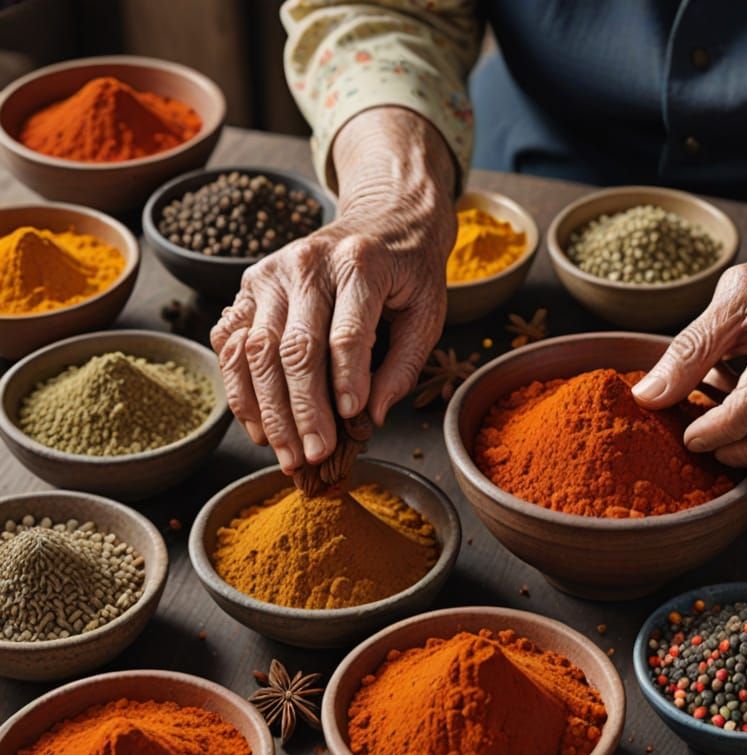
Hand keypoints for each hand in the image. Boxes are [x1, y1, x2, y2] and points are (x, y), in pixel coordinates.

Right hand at [210, 108, 456, 472]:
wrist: (384, 219)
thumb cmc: (408, 273)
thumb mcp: (426, 313)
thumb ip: (403, 365)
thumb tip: (372, 416)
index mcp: (360, 264)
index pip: (346, 332)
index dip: (347, 380)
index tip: (352, 419)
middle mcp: (307, 263)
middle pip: (294, 348)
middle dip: (302, 410)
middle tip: (314, 456)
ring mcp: (270, 272)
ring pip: (256, 350)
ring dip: (267, 410)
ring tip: (286, 453)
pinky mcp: (249, 285)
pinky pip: (232, 342)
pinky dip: (240, 389)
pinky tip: (259, 426)